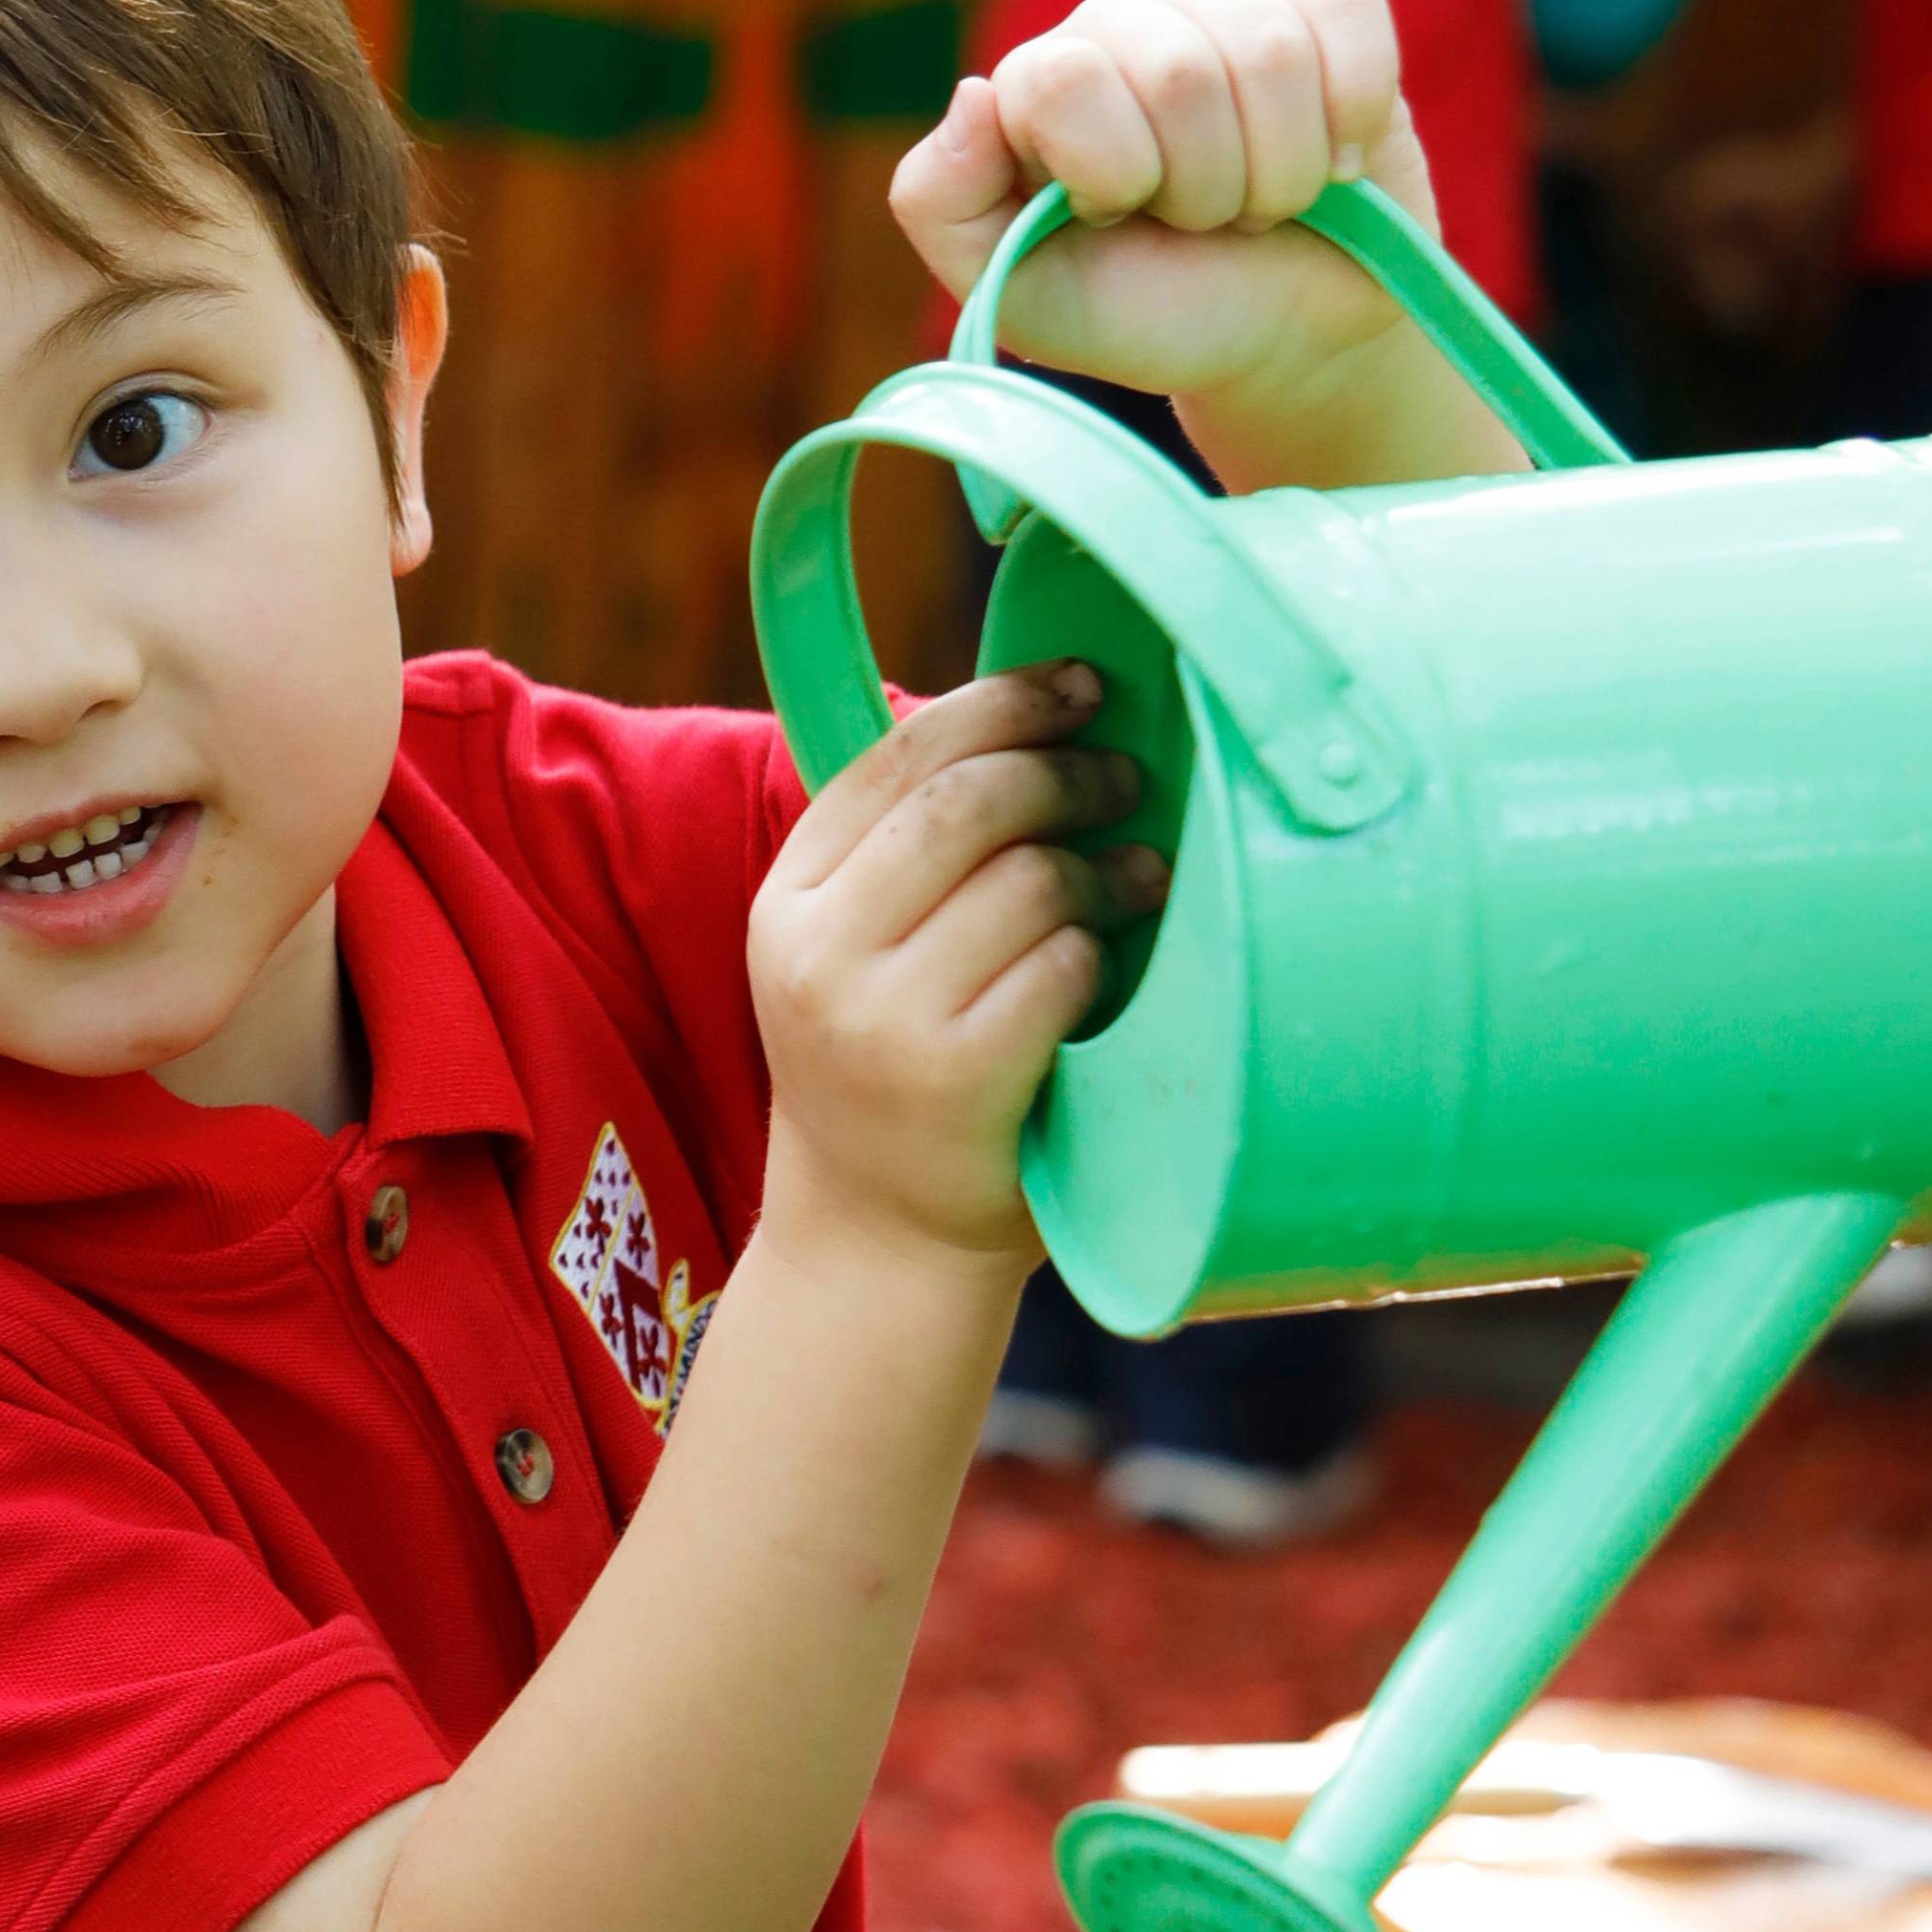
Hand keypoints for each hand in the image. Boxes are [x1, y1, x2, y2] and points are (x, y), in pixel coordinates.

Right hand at [749, 664, 1158, 1267]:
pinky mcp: (955, 1078)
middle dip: (1066, 774)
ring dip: (1105, 870)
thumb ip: (909, 854)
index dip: (1002, 704)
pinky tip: (1118, 964)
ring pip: (1027, 880)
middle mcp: (818, 953)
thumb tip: (1039, 719)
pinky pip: (1061, 967)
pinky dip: (1103, 956)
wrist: (875, 1243)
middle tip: (1126, 781)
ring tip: (1143, 879)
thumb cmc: (895, 1077)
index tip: (1080, 687)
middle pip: (968, 803)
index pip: (900, 758)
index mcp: (788, 901)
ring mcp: (881, 1019)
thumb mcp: (856, 956)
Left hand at [886, 0, 1514, 491]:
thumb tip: (975, 91)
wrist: (1279, 343)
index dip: (1111, 170)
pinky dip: (1353, 113)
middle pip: (1178, 72)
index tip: (1118, 218)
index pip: (1064, 78)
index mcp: (1043, 83)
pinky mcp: (1325, 6)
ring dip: (1279, 171)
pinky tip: (1333, 161)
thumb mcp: (1019, 292)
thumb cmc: (1146, 315)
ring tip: (1260, 205)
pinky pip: (1347, 12)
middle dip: (1203, 187)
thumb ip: (944, 203)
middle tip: (1200, 225)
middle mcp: (1127, 24)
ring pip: (1270, 53)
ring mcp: (1226, 3)